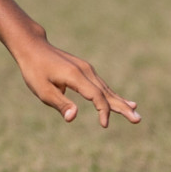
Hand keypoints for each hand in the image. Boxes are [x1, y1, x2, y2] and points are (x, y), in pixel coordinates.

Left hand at [13, 38, 138, 127]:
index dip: (103, 111)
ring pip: (106, 89)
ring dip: (121, 102)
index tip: (104, 125)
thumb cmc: (34, 70)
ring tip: (135, 112)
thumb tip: (73, 118)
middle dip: (122, 107)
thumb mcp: (42, 89)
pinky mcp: (85, 70)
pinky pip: (101, 85)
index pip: (96, 96)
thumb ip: (59, 103)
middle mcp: (85, 71)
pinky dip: (112, 95)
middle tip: (137, 119)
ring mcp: (86, 69)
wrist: (33, 47)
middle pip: (107, 92)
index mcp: (75, 76)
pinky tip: (123, 101)